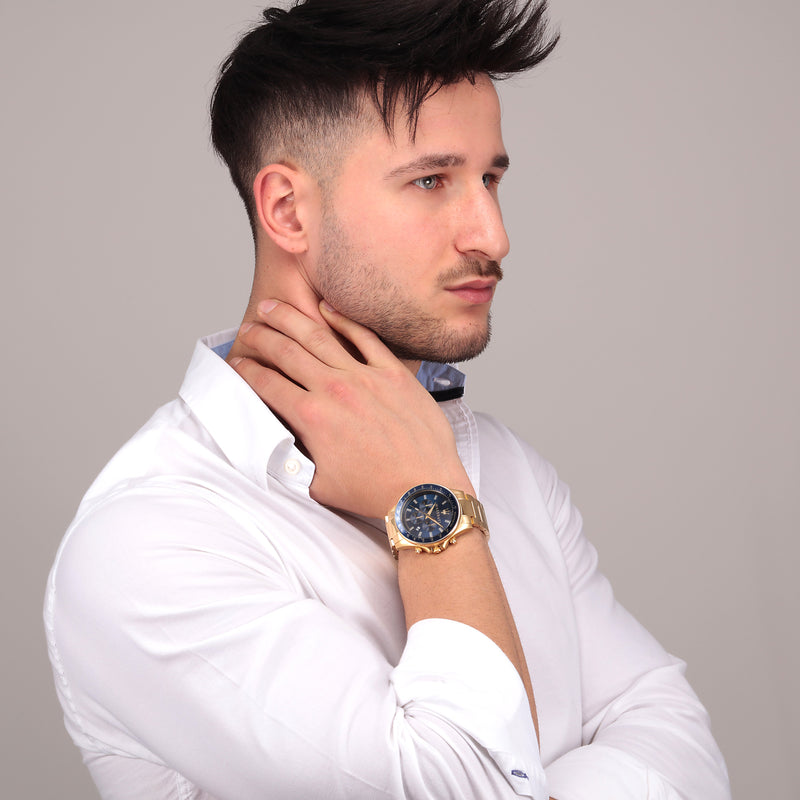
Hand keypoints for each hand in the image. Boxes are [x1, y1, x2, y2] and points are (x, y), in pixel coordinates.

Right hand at [231, 300, 472, 516]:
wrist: (423, 489)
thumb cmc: (375, 491)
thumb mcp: (318, 485)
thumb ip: (293, 464)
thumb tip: (277, 451)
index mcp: (312, 418)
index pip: (267, 384)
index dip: (246, 370)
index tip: (237, 362)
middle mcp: (334, 390)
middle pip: (286, 352)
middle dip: (260, 337)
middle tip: (248, 327)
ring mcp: (365, 377)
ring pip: (319, 336)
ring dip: (291, 319)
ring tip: (274, 307)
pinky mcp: (393, 373)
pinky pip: (365, 337)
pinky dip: (343, 320)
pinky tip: (326, 308)